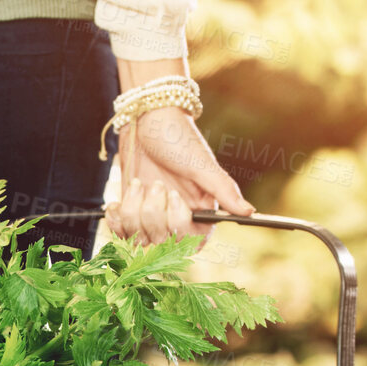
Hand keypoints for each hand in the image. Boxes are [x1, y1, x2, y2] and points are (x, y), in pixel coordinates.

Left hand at [106, 106, 254, 247]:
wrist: (145, 121)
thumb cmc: (178, 138)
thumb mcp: (201, 163)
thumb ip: (223, 190)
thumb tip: (250, 212)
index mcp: (201, 211)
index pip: (192, 242)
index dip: (179, 226)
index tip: (173, 196)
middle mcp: (177, 219)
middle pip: (161, 243)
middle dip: (153, 213)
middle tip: (155, 183)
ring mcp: (152, 219)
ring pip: (137, 239)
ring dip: (132, 210)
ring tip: (138, 183)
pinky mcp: (130, 214)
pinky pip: (119, 233)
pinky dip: (116, 217)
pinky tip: (118, 200)